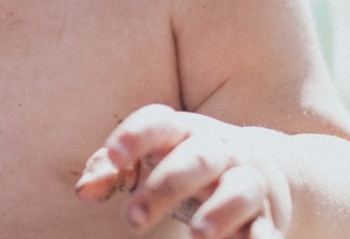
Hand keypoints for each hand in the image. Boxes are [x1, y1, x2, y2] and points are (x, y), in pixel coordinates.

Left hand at [76, 104, 293, 238]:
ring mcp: (246, 179)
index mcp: (183, 131)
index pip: (159, 122)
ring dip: (219, 210)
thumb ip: (111, 172)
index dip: (136, 135)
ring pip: (238, 188)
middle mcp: (218, 149)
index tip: (114, 155)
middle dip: (163, 188)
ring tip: (197, 234)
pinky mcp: (267, 215)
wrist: (264, 171)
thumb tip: (83, 192)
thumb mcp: (150, 160)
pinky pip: (266, 226)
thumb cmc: (185, 164)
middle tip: (131, 220)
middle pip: (194, 159)